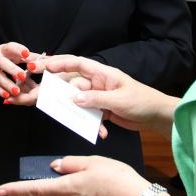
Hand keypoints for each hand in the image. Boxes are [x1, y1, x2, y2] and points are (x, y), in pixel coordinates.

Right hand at [0, 43, 34, 102]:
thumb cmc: (2, 56)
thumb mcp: (13, 53)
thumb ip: (29, 56)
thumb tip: (47, 58)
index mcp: (4, 49)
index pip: (10, 47)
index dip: (18, 50)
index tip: (26, 53)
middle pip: (2, 63)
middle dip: (12, 70)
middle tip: (22, 76)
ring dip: (7, 84)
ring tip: (16, 91)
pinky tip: (6, 96)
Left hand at [0, 155, 148, 195]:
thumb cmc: (117, 179)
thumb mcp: (93, 162)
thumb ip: (71, 163)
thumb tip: (55, 166)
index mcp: (67, 187)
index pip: (35, 188)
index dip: (16, 189)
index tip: (0, 190)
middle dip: (40, 189)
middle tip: (42, 177)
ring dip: (57, 191)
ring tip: (72, 176)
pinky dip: (72, 194)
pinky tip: (87, 185)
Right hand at [31, 54, 177, 134]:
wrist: (157, 116)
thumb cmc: (142, 101)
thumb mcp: (119, 100)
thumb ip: (95, 99)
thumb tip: (74, 99)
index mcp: (102, 74)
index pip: (76, 64)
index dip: (58, 63)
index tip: (42, 66)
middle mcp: (97, 83)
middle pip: (71, 84)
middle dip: (57, 91)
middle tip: (38, 97)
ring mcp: (98, 97)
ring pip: (78, 102)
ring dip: (76, 112)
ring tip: (67, 120)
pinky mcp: (102, 110)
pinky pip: (89, 115)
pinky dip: (92, 124)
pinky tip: (102, 132)